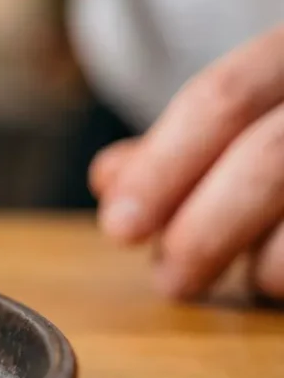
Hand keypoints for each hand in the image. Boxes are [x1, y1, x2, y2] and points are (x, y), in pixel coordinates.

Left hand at [90, 27, 283, 299]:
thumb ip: (184, 144)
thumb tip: (111, 180)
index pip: (225, 95)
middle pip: (272, 157)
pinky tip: (281, 282)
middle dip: (204, 229)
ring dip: (262, 266)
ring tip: (241, 280)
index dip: (164, 165)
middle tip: (170, 280)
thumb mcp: (256, 115)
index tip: (118, 227)